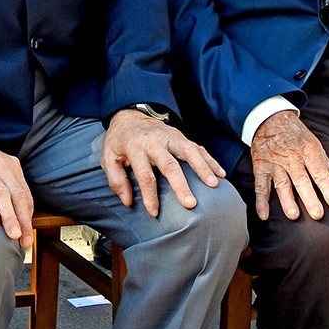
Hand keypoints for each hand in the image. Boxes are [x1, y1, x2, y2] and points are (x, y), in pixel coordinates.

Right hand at [0, 136, 33, 248]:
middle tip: (24, 241)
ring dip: (9, 215)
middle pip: (15, 195)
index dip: (27, 218)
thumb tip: (19, 218)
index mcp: (11, 167)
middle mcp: (0, 166)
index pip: (24, 196)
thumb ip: (8, 189)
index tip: (27, 238)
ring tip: (12, 234)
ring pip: (0, 194)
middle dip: (22, 220)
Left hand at [101, 110, 224, 216]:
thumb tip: (128, 201)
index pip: (144, 174)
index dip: (150, 195)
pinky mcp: (181, 136)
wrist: (130, 115)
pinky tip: (221, 174)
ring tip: (213, 185)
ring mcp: (170, 137)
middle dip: (180, 184)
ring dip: (202, 168)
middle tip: (190, 203)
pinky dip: (210, 160)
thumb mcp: (108, 157)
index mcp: (135, 147)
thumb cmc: (120, 141)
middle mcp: (155, 141)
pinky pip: (198, 147)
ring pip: (189, 151)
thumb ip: (116, 179)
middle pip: (169, 164)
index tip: (154, 212)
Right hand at [249, 110, 328, 220]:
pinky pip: (260, 185)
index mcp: (307, 151)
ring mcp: (274, 164)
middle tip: (317, 214)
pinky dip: (260, 200)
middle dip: (309, 197)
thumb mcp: (313, 143)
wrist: (268, 119)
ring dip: (286, 200)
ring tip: (293, 215)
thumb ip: (327, 163)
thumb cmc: (293, 133)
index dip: (327, 187)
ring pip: (281, 184)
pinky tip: (264, 214)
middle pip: (301, 180)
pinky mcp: (261, 167)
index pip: (319, 172)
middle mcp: (291, 158)